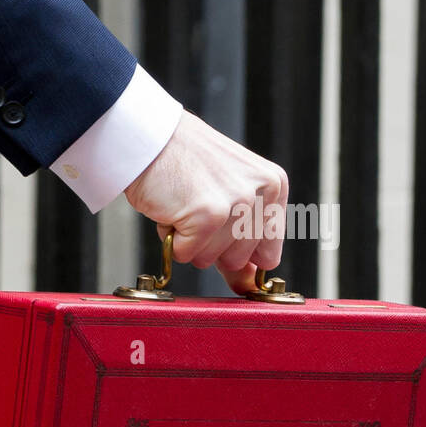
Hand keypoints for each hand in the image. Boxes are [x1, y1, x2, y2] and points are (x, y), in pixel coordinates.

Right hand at [123, 110, 286, 293]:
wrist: (150, 141)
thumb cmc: (183, 165)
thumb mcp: (225, 196)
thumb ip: (242, 242)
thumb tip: (250, 285)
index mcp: (274, 186)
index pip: (267, 253)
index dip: (235, 249)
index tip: (217, 231)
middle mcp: (263, 192)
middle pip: (237, 260)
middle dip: (209, 244)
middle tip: (195, 208)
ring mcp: (237, 203)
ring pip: (210, 259)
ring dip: (188, 240)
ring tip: (182, 204)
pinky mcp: (208, 214)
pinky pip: (186, 254)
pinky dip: (171, 240)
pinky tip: (171, 209)